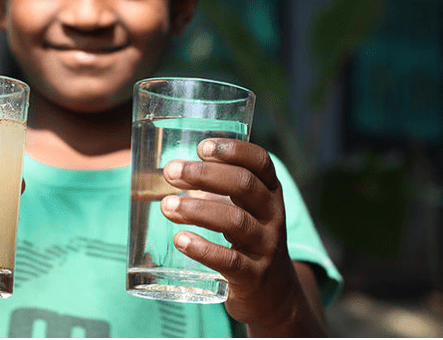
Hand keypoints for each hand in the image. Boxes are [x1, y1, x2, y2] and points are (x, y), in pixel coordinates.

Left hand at [160, 138, 317, 332]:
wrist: (275, 296)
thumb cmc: (247, 241)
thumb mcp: (244, 211)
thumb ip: (216, 190)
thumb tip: (168, 171)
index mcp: (270, 194)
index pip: (260, 162)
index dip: (233, 150)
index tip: (202, 146)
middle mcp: (273, 217)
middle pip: (244, 185)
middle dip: (204, 174)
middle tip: (171, 172)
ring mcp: (266, 247)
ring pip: (235, 221)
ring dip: (196, 210)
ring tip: (166, 206)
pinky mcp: (254, 277)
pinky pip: (230, 261)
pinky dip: (203, 249)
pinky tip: (180, 240)